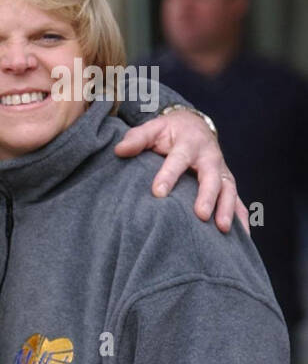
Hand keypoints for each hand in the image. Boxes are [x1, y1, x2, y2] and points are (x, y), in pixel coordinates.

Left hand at [114, 112, 248, 232]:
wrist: (194, 125)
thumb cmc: (169, 131)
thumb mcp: (153, 128)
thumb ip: (136, 138)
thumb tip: (120, 150)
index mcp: (189, 143)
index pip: (178, 160)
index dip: (169, 175)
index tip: (158, 193)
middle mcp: (210, 157)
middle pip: (211, 177)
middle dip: (207, 196)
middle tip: (201, 215)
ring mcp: (221, 171)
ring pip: (229, 190)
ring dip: (227, 209)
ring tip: (222, 229)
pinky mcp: (226, 182)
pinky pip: (238, 200)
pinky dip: (241, 217)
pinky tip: (242, 237)